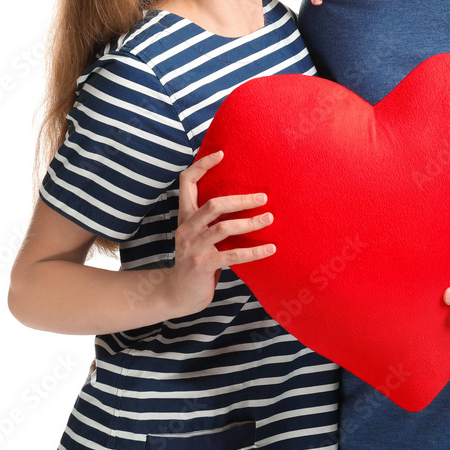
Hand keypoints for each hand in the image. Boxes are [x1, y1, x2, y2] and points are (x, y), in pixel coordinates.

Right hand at [164, 150, 274, 316]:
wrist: (178, 295)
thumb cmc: (197, 259)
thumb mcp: (199, 235)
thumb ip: (212, 219)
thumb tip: (245, 198)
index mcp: (185, 216)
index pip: (186, 182)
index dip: (202, 166)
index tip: (221, 153)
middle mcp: (186, 228)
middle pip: (213, 204)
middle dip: (240, 200)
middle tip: (263, 198)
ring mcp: (193, 247)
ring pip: (223, 228)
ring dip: (250, 223)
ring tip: (270, 219)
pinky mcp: (202, 265)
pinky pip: (232, 255)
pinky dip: (253, 251)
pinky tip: (270, 248)